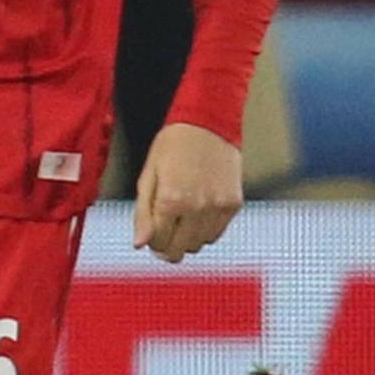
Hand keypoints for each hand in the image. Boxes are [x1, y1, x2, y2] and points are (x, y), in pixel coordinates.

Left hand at [132, 122, 244, 263]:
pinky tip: (197, 212)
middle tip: (164, 230)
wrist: (207, 124)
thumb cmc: (172, 146)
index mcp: (171, 201)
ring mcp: (219, 207)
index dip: (151, 242)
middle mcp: (198, 208)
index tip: (151, 235)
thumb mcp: (148, 177)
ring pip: (200, 244)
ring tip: (181, 215)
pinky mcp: (234, 204)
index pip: (159, 244)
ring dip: (187, 238)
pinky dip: (205, 230)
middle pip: (180, 250)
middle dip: (168, 245)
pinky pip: (218, 233)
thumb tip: (140, 244)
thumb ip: (143, 214)